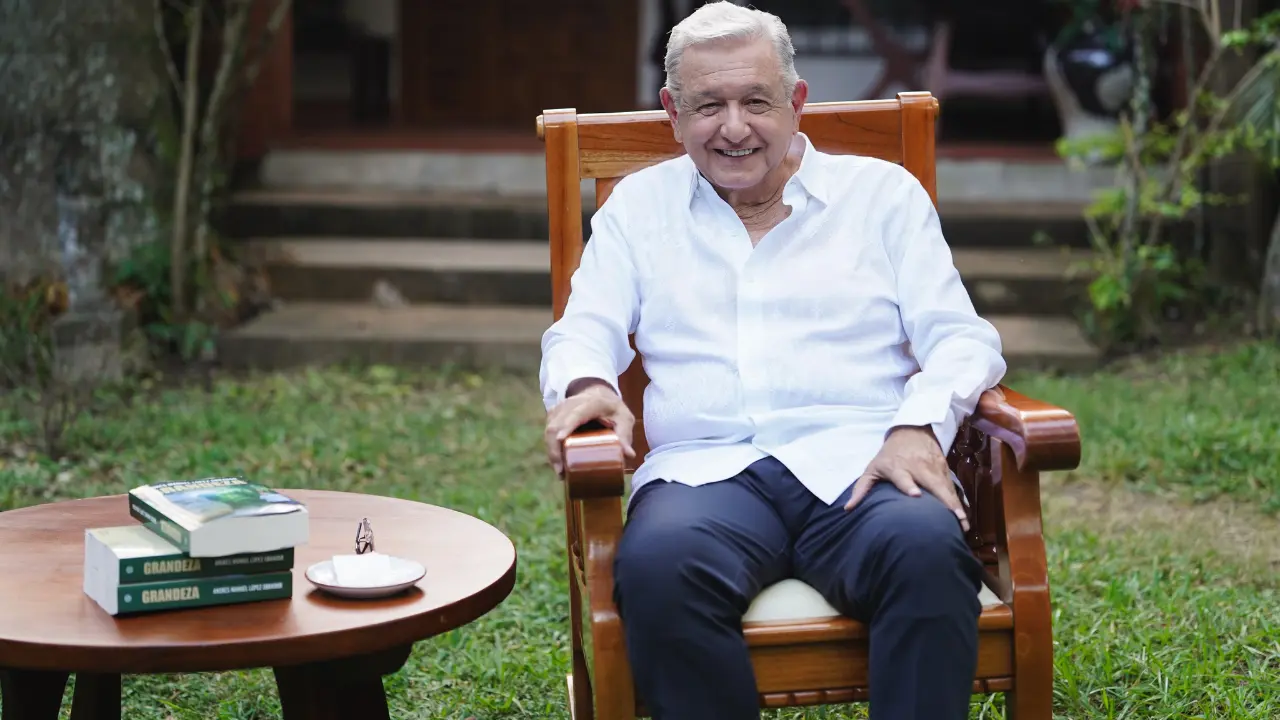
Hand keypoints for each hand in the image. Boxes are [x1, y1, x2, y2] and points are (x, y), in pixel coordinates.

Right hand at [544, 380, 635, 474]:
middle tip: (561, 471)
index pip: (576, 414)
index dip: (567, 425)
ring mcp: (560, 409)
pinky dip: (551, 448)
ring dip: (551, 452)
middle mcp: (571, 404)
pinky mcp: (553, 415)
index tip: (561, 439)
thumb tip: (629, 455)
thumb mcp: (624, 419)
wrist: (598, 394)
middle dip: (555, 449)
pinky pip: (548, 432)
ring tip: (560, 472)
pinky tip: (557, 463)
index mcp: (591, 403)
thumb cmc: (612, 409)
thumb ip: (625, 435)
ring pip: (549, 430)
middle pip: (556, 425)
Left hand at [844, 425, 968, 531]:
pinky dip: (958, 501)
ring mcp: (933, 467)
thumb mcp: (873, 468)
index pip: (903, 477)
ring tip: (964, 524)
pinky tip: (964, 517)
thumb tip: (848, 509)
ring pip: (946, 487)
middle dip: (944, 501)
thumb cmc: (889, 454)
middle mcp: (918, 467)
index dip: (908, 486)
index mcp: (898, 467)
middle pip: (933, 484)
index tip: (915, 495)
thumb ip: (862, 488)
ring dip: (956, 505)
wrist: (912, 430)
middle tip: (955, 519)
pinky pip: (952, 487)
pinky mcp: (944, 468)